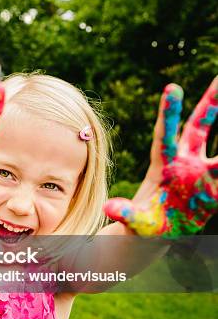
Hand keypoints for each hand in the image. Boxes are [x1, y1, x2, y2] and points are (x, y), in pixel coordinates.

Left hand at [105, 77, 217, 236]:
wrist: (157, 232)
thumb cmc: (141, 225)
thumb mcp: (134, 220)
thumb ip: (125, 212)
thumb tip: (111, 208)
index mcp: (162, 167)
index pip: (166, 135)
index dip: (170, 112)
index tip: (172, 86)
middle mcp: (184, 163)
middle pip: (198, 128)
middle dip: (209, 104)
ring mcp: (202, 173)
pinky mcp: (215, 188)